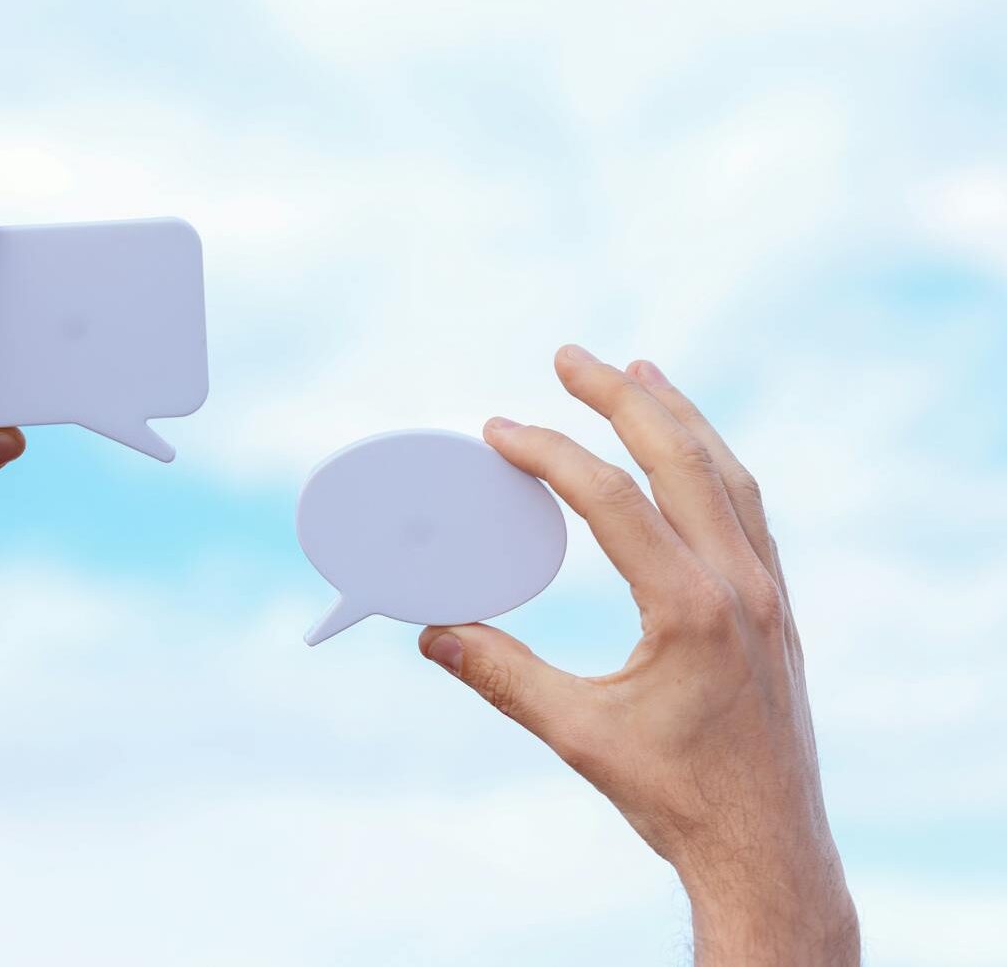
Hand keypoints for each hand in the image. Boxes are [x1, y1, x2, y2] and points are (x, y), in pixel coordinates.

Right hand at [420, 345, 856, 964]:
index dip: (551, 454)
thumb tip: (426, 631)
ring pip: (728, 475)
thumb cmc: (674, 798)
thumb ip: (500, 674)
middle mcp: (743, 586)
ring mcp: (770, 594)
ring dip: (679, 417)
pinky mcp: (778, 609)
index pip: (614, 500)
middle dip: (621, 398)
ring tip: (639, 370)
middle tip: (568, 356)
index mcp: (693, 610)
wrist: (768, 850)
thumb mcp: (577, 735)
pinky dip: (714, 463)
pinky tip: (690, 454)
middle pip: (682, 459)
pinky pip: (749, 509)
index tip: (498, 430)